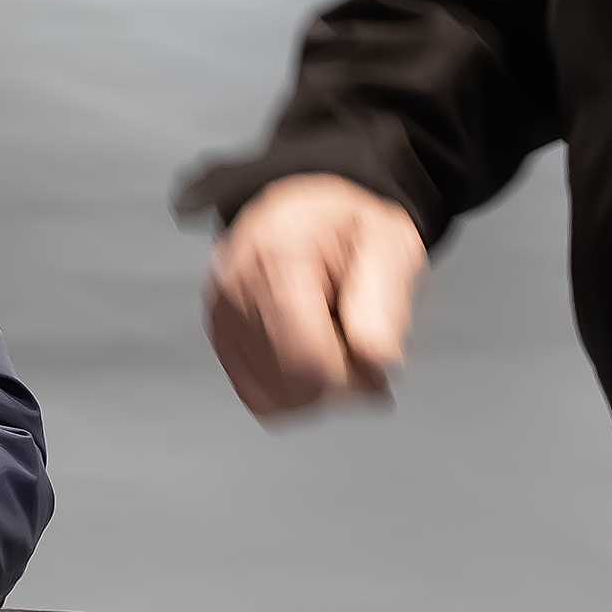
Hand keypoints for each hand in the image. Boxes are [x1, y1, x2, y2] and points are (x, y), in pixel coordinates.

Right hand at [203, 174, 423, 415]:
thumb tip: (374, 361)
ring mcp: (222, 316)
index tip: (373, 355)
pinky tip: (310, 353)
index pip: (307, 358)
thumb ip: (388, 301)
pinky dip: (294, 390)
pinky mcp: (221, 340)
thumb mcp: (391, 244)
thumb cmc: (350, 227)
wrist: (312, 213)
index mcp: (278, 254)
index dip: (353, 374)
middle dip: (340, 381)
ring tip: (334, 339)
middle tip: (361, 344)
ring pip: (277, 398)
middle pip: (293, 383)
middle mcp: (237, 286)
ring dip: (318, 387)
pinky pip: (261, 398)